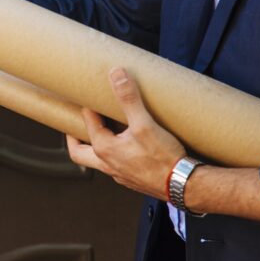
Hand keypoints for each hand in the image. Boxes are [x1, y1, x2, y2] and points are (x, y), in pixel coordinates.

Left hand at [66, 67, 185, 199]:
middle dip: (73, 137)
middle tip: (74, 124)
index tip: (89, 95)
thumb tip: (116, 74)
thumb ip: (129, 99)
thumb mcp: (144, 124)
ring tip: (101, 131)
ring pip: (96, 161)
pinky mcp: (132, 179)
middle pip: (78, 152)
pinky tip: (126, 146)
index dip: (87, 106)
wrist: (186, 186)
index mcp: (104, 149)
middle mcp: (107, 164)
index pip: (87, 122)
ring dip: (94, 146)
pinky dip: (113, 155)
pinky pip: (114, 166)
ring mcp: (119, 174)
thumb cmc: (164, 158)